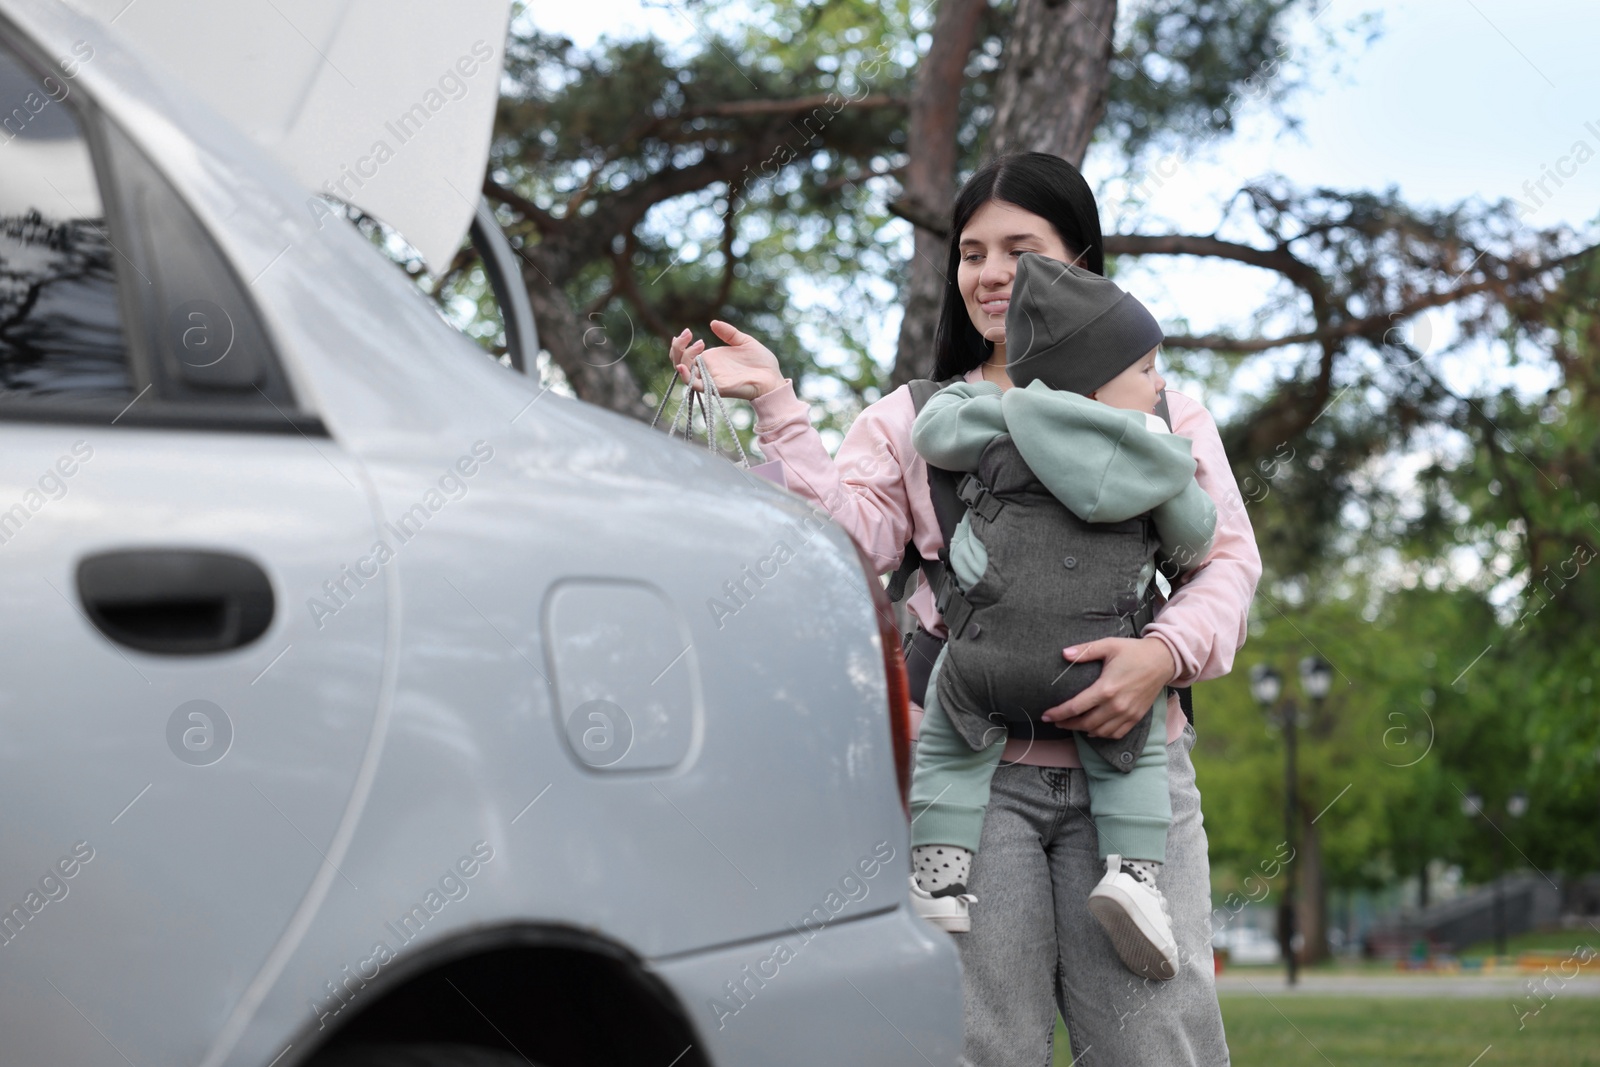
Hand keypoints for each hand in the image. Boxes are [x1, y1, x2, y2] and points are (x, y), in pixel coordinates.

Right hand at [669, 320, 784, 400]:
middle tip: (688, 334)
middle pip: (680, 361)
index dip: (680, 343)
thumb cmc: (761, 362)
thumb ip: (728, 333)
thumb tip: (713, 323)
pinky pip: (695, 386)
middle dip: (678, 347)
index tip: (687, 331)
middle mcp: (707, 370)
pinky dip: (686, 377)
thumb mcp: (744, 341)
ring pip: (684, 372)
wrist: (773, 377)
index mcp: (711, 359)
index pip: (686, 353)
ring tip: (699, 344)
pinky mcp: (716, 388)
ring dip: (683, 358)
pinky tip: (683, 366)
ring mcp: (710, 379)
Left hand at [1041, 637, 1175, 738]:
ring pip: (1099, 732)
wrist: (1163, 660)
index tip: (1045, 716)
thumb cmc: (1134, 651)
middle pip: (1085, 723)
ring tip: (1072, 724)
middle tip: (1056, 721)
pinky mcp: (1136, 717)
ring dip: (1083, 731)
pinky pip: (1116, 734)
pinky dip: (1102, 735)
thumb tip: (1063, 654)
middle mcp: (1116, 706)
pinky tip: (1093, 730)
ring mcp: (1127, 714)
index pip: (1076, 707)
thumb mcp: (1109, 645)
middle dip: (1067, 724)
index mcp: (1106, 688)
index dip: (1058, 714)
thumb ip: (1085, 651)